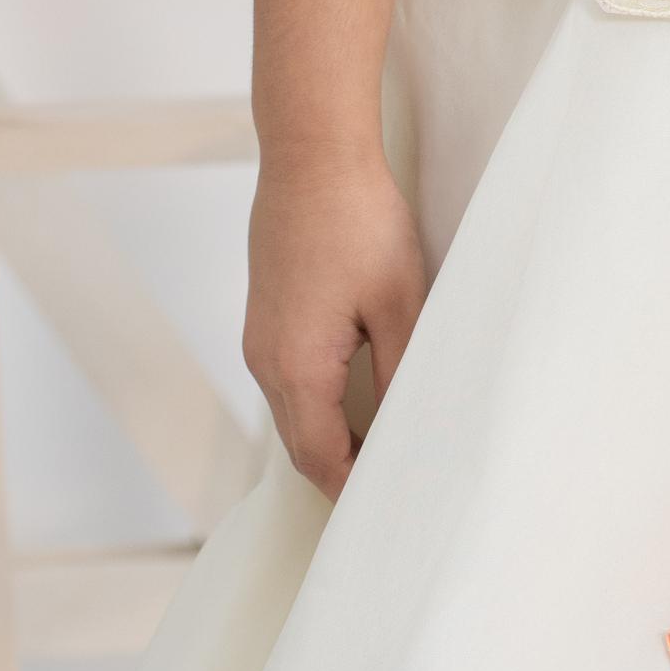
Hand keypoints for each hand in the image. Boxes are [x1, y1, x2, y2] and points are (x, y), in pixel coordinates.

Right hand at [243, 151, 429, 500]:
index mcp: (298, 368)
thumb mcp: (400, 303)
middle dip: (343, 476)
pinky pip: (288, 383)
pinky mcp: (265, 318)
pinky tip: (360, 404)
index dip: (356, 493)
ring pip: (294, 416)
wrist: (311, 157)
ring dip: (332, 441)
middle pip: (302, 447)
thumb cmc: (360, 222)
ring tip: (385, 456)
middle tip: (395, 494)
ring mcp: (259, 340)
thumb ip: (401, 373)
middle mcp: (266, 362)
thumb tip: (410, 427)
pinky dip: (319, 408)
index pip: (323, 460)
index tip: (394, 513)